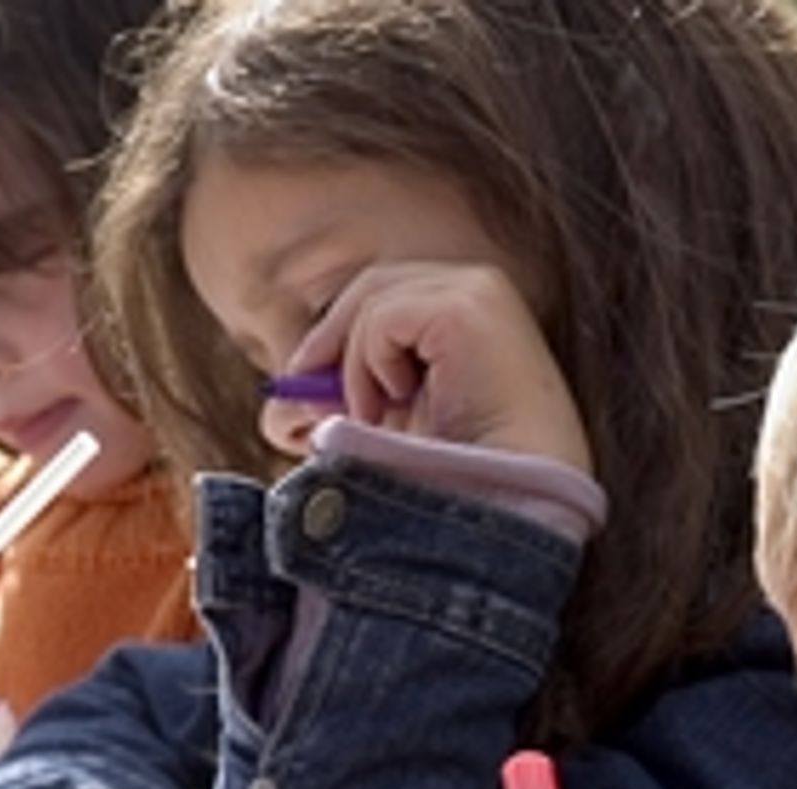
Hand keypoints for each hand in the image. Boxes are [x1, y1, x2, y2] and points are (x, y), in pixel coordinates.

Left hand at [285, 262, 590, 472]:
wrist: (515, 496)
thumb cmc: (461, 470)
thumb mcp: (389, 425)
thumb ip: (342, 398)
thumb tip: (281, 400)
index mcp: (470, 306)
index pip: (387, 291)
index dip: (339, 328)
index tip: (303, 374)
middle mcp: (479, 288)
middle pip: (373, 284)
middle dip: (332, 337)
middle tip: (305, 387)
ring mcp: (478, 292)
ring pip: (373, 301)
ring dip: (355, 366)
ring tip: (374, 416)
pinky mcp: (466, 308)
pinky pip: (382, 318)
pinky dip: (371, 365)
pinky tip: (399, 400)